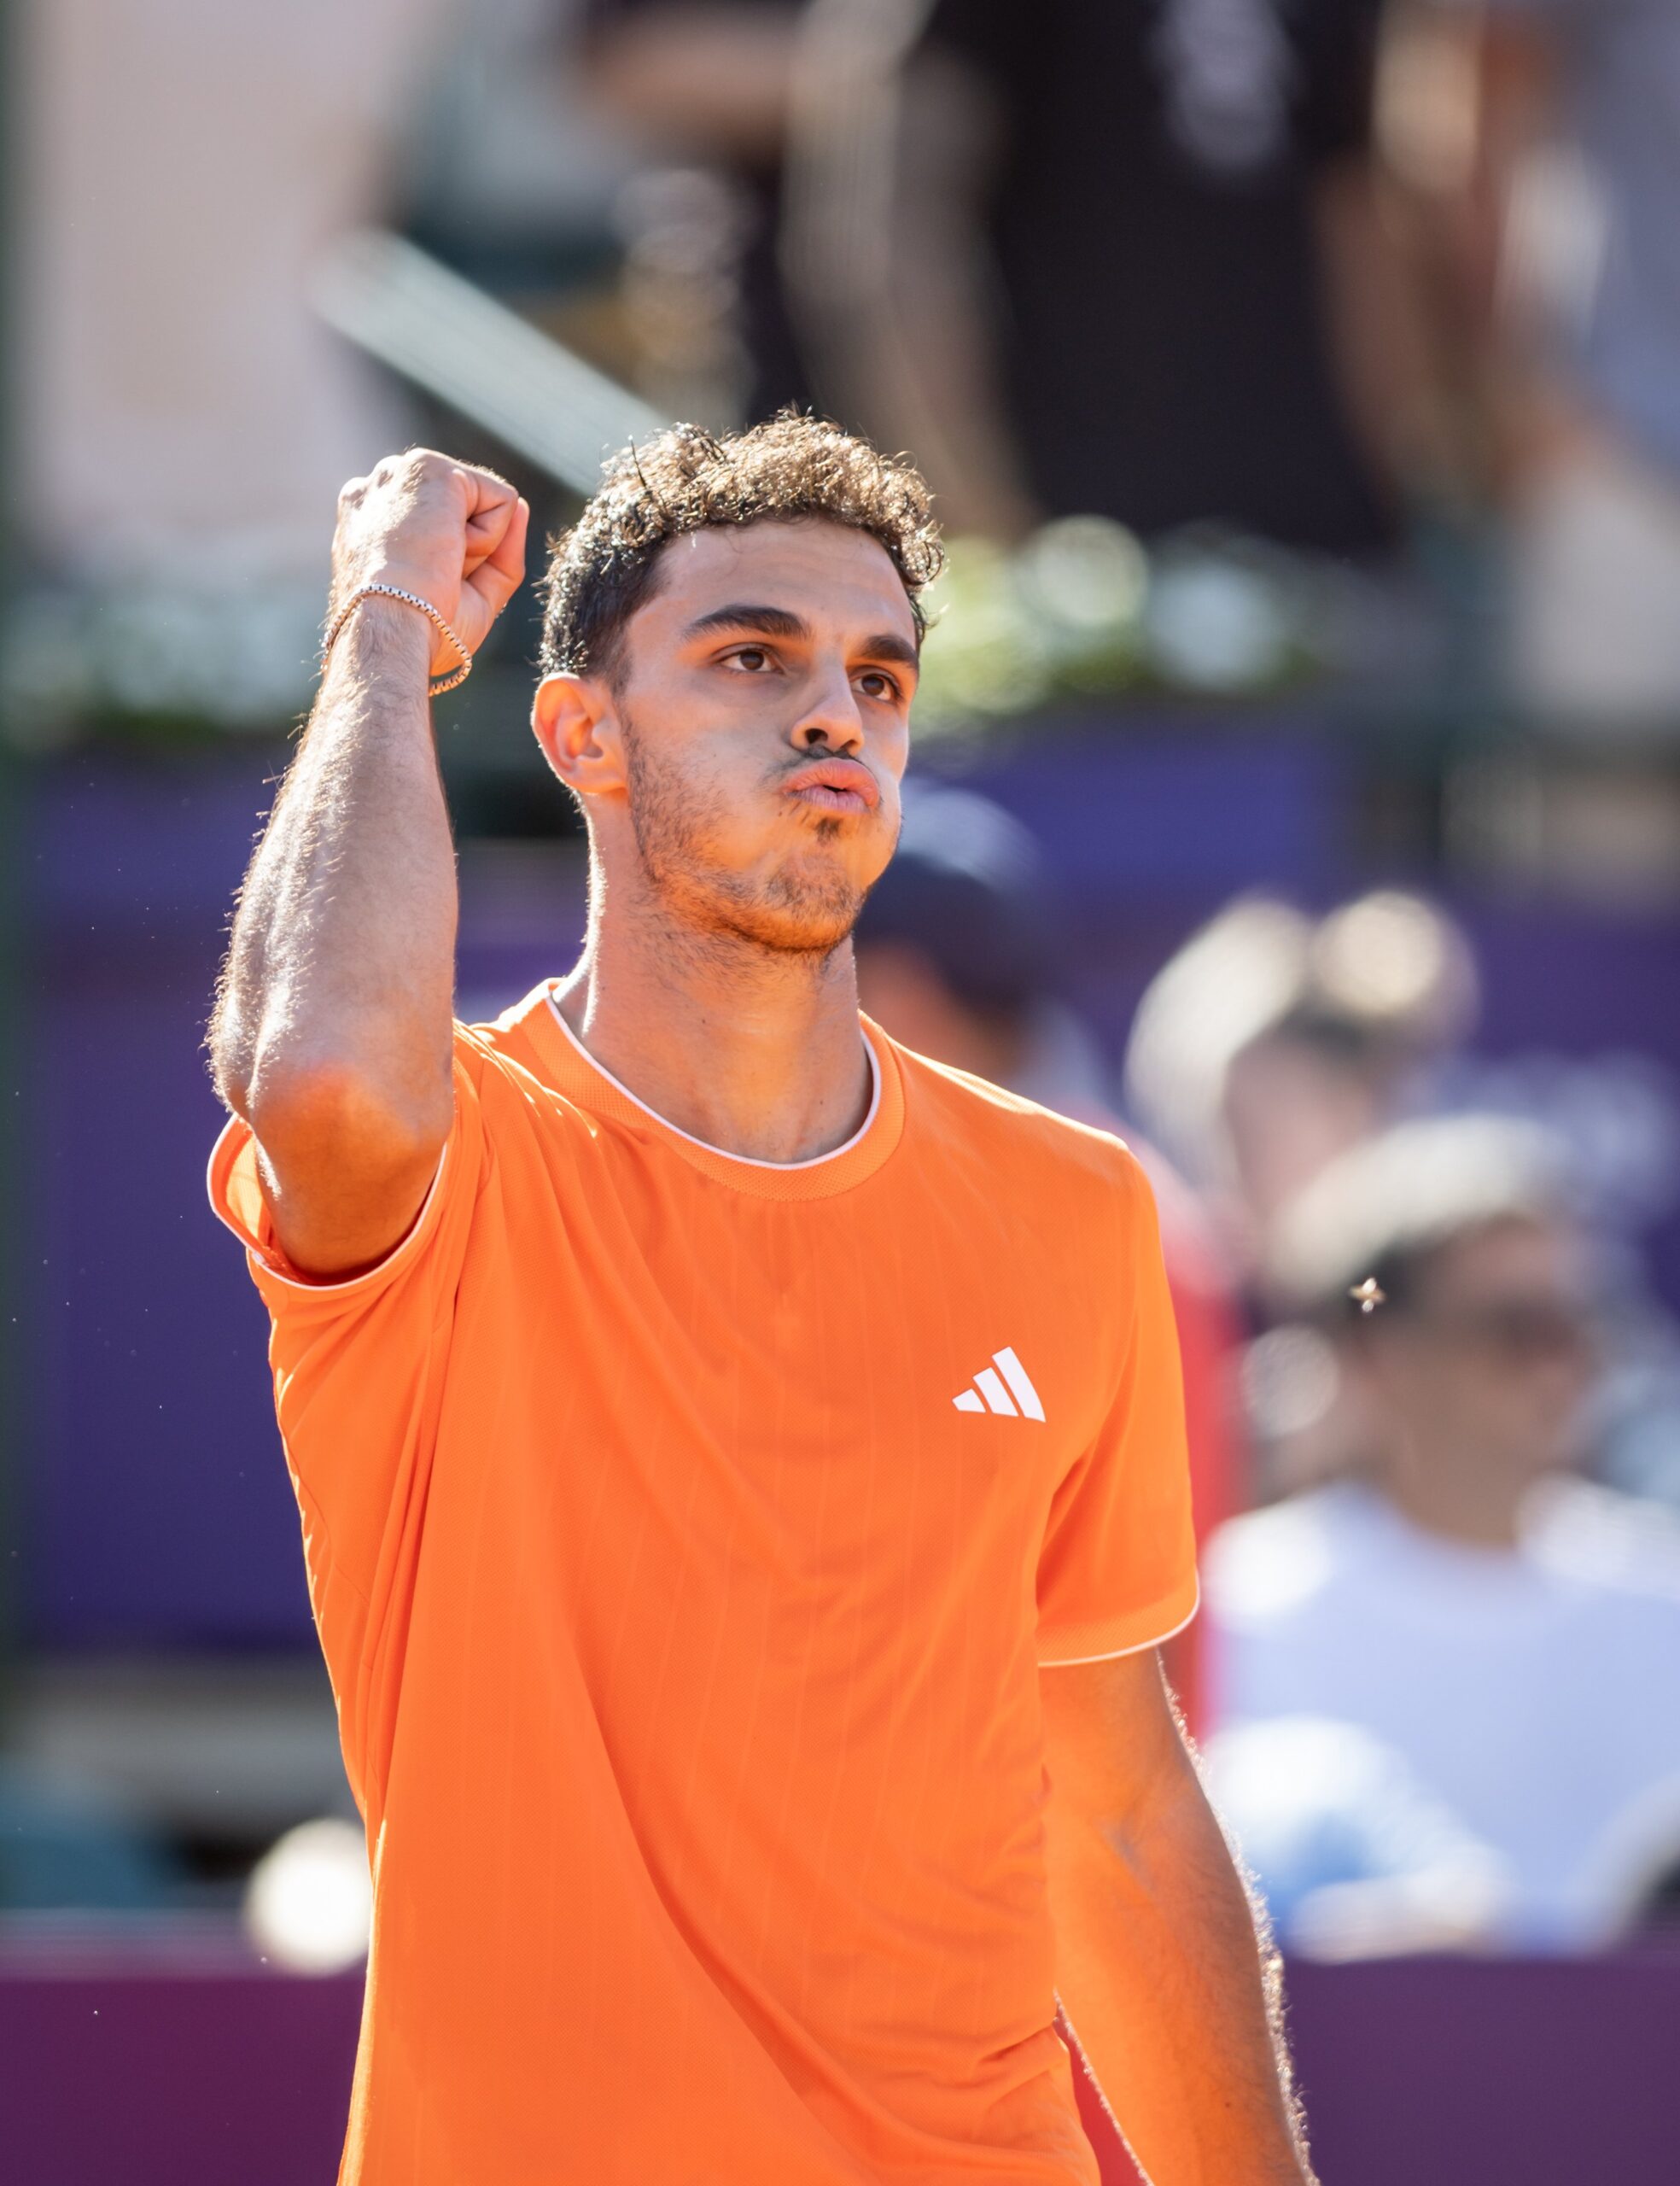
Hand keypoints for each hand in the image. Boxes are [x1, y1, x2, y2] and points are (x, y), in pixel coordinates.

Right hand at [331, 450, 529, 676]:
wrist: (389, 629)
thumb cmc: (418, 628)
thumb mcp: (468, 594)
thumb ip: (499, 551)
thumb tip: (522, 506)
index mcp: (371, 515)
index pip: (439, 522)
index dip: (450, 561)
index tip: (415, 587)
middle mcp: (382, 485)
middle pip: (464, 512)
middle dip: (464, 551)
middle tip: (429, 579)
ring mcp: (405, 472)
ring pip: (484, 505)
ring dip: (477, 546)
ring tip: (437, 566)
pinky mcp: (432, 468)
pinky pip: (503, 502)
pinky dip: (490, 539)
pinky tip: (450, 552)